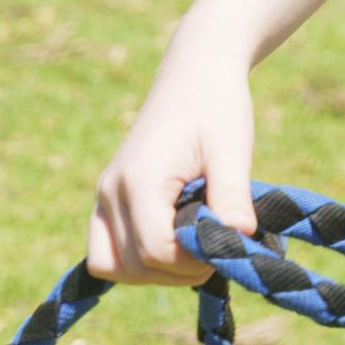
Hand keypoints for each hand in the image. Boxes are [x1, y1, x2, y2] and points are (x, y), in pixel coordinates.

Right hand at [88, 39, 256, 284]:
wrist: (195, 73)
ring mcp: (104, 196)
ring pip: (111, 265)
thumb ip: (232, 196)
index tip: (229, 245)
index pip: (154, 250)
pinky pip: (108, 250)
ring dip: (154, 271)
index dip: (193, 261)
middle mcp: (110, 192)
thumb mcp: (232, 149)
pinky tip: (177, 244)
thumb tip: (239, 240)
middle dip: (177, 270)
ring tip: (198, 246)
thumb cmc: (218, 107)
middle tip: (218, 248)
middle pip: (130, 266)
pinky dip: (138, 259)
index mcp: (139, 180)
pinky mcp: (108, 199)